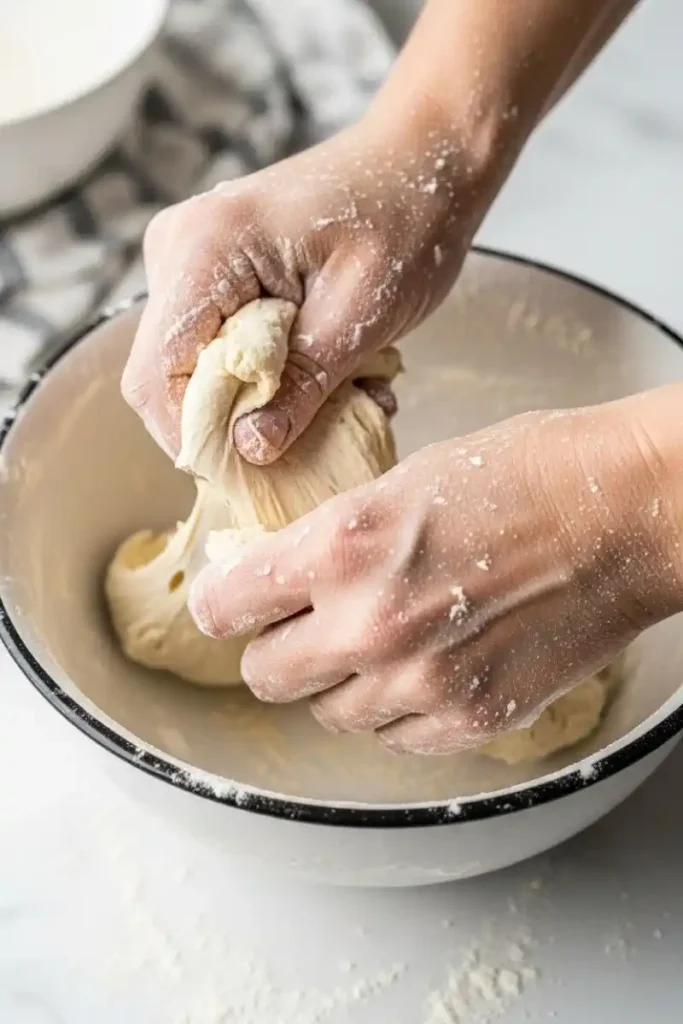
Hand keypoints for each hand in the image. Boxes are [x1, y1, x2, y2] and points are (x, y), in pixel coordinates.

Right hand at [120, 110, 487, 463]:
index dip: (197, 438)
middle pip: (171, 379)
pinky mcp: (217, 273)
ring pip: (201, 370)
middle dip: (237, 424)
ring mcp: (194, 261)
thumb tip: (249, 452)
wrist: (424, 157)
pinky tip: (335, 372)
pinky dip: (275, 375)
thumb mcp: (358, 316)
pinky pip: (224, 347)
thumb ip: (299, 386)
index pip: (157, 378)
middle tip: (316, 433)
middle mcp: (180, 252)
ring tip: (345, 395)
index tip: (257, 469)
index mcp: (203, 251)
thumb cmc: (404, 217)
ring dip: (266, 402)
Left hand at [188, 393, 682, 753]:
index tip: (233, 599)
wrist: (625, 511)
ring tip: (380, 640)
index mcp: (343, 545)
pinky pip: (393, 737)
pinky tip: (425, 665)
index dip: (224, 600)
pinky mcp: (470, 719)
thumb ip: (330, 538)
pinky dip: (394, 709)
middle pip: (263, 675)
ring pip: (327, 713)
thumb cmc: (525, 473)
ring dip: (337, 681)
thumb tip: (280, 574)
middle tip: (303, 623)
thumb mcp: (400, 481)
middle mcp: (370, 623)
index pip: (224, 604)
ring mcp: (421, 681)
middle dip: (275, 647)